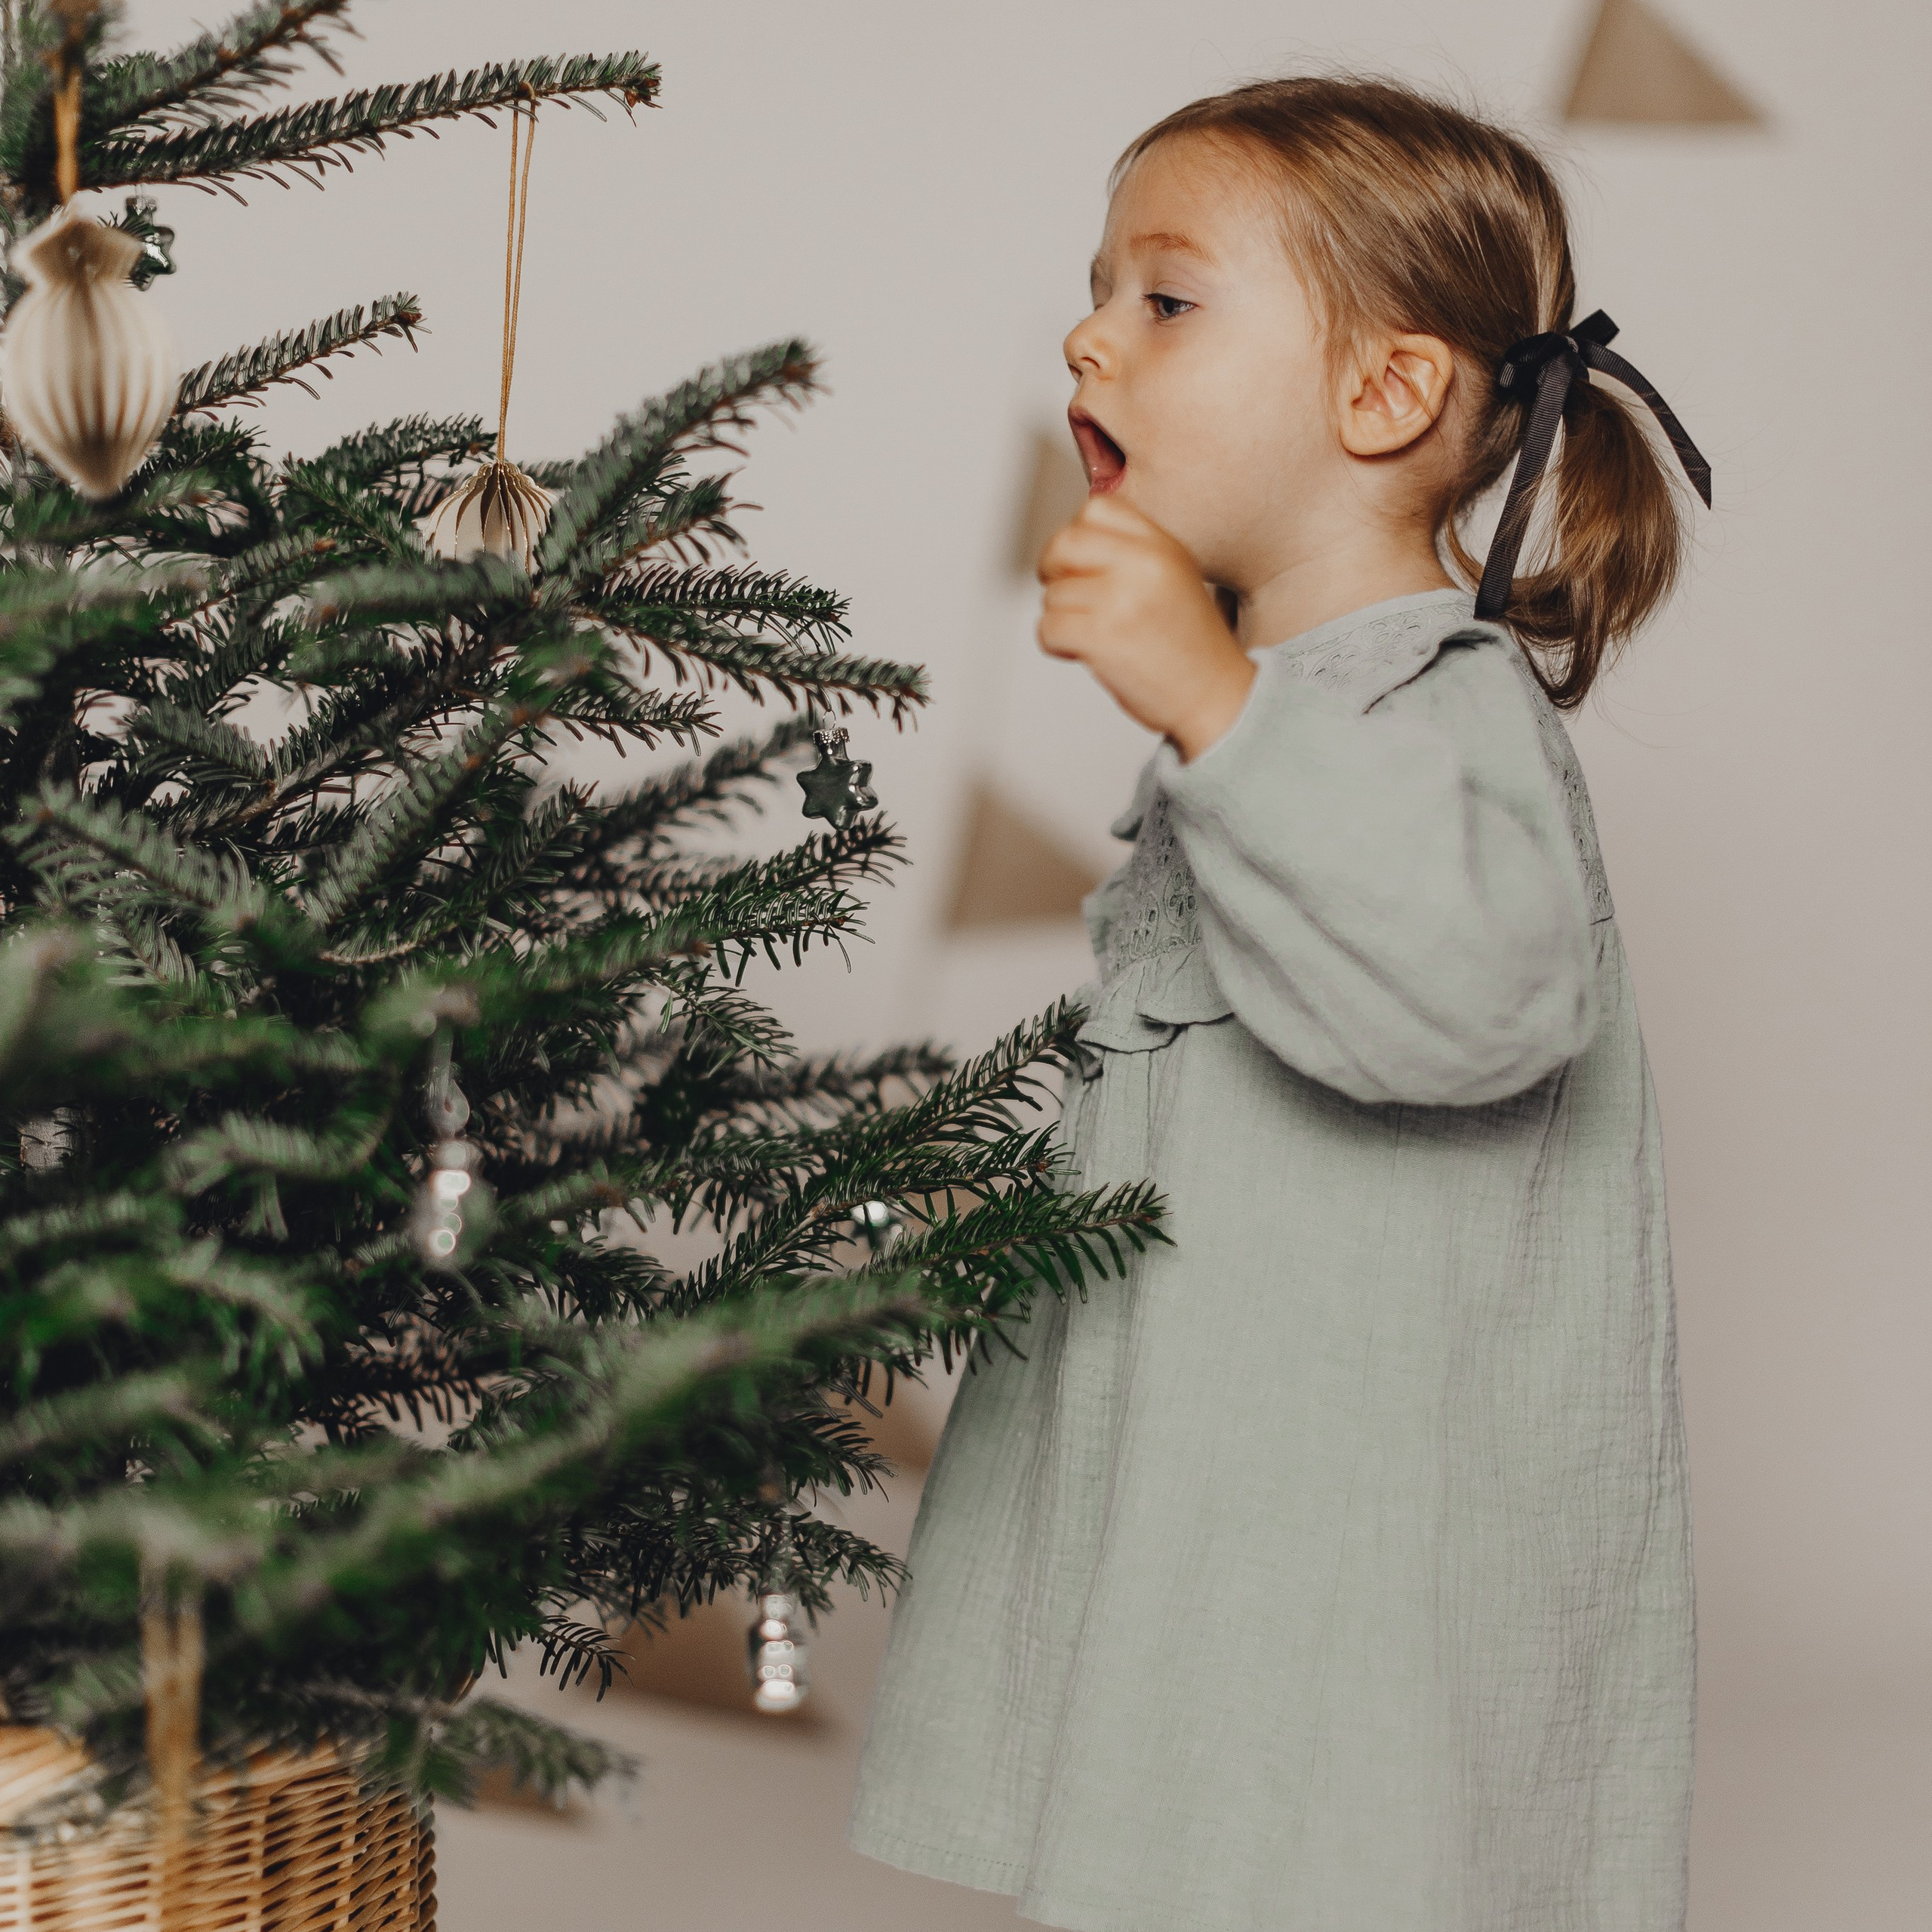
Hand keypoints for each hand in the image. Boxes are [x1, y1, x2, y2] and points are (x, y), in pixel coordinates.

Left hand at [1037, 495, 1254, 761]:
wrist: (1215, 695)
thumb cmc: (1191, 647)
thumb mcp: (1174, 577)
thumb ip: (1131, 553)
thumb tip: (1070, 545)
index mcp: (1162, 545)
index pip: (1096, 508)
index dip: (1076, 534)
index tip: (1078, 561)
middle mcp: (1144, 565)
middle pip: (1064, 542)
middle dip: (1053, 570)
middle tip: (1066, 594)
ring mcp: (1122, 599)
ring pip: (1053, 594)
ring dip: (1062, 618)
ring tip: (1095, 635)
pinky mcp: (1102, 637)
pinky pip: (1048, 628)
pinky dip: (1056, 646)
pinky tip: (1084, 653)